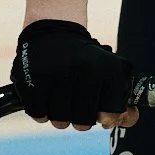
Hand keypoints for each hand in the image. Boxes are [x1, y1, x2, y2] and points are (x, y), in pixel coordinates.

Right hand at [11, 20, 137, 130]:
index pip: (111, 115)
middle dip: (82, 120)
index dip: (106, 118)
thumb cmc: (88, 62)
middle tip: (79, 106)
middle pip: (83, 123)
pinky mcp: (33, 78)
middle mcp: (85, 69)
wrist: (55, 30)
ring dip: (61, 117)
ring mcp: (57, 73)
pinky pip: (39, 114)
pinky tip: (46, 96)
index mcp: (109, 69)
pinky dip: (41, 112)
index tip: (102, 111)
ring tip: (62, 100)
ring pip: (60, 121)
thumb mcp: (113, 74)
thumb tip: (118, 122)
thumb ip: (122, 103)